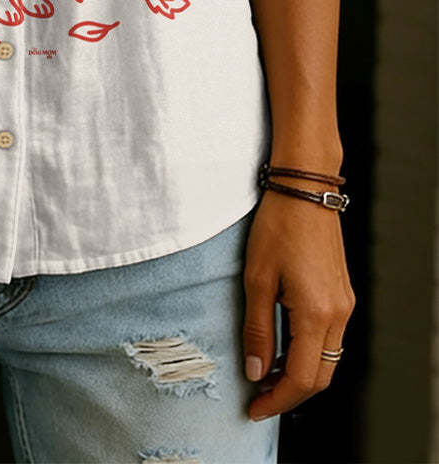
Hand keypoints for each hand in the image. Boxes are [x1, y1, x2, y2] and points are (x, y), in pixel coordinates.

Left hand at [242, 185, 355, 421]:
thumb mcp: (257, 279)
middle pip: (321, 376)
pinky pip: (330, 338)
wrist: (305, 190)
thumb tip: (256, 372)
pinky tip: (283, 347)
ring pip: (328, 359)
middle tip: (258, 397)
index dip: (278, 400)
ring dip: (300, 373)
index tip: (254, 408)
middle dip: (290, 393)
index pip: (303, 377)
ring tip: (266, 374)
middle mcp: (339, 314)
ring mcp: (345, 304)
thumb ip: (257, 330)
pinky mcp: (342, 294)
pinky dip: (308, 352)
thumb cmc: (277, 227)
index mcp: (317, 313)